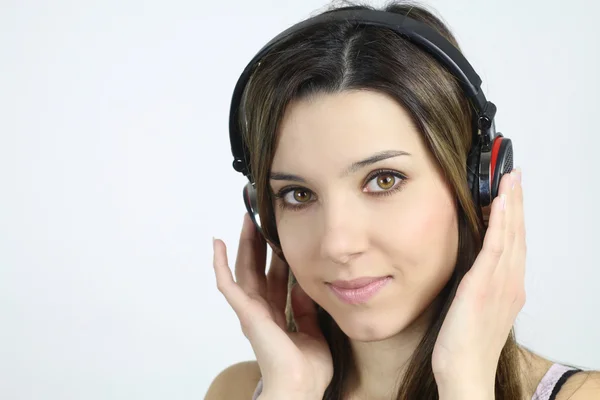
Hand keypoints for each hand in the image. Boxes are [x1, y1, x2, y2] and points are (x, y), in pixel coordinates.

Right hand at [212, 214, 332, 397]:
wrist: (300, 386)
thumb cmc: (307, 369)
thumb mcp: (313, 330)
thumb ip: (306, 308)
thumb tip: (303, 284)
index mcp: (276, 315)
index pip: (274, 278)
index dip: (276, 257)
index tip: (281, 236)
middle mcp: (261, 310)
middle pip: (257, 269)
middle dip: (258, 243)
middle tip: (260, 219)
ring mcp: (251, 310)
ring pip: (244, 269)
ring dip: (244, 244)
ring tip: (247, 219)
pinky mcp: (245, 312)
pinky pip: (228, 284)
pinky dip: (221, 264)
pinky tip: (218, 244)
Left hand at [432, 168, 525, 392]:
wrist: (464, 372)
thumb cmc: (466, 345)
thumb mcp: (476, 308)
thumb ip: (479, 285)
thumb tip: (471, 267)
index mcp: (508, 288)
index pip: (514, 243)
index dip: (514, 217)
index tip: (511, 193)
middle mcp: (509, 283)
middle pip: (517, 234)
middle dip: (516, 203)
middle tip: (515, 176)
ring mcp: (499, 284)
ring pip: (509, 235)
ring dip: (511, 205)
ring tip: (510, 180)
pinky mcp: (482, 286)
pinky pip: (495, 248)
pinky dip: (500, 223)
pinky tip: (499, 203)